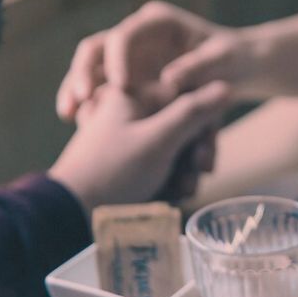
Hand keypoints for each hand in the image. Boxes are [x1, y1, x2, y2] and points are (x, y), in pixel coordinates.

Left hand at [49, 82, 228, 213]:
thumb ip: (193, 112)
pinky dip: (169, 179)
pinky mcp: (127, 159)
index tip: (203, 155)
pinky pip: (160, 163)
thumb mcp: (159, 139)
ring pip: (174, 147)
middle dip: (193, 155)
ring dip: (184, 171)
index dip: (203, 127)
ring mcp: (128, 136)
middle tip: (196, 177)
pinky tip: (169, 195)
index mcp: (133, 93)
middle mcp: (131, 110)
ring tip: (180, 192)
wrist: (71, 211)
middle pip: (183, 125)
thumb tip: (226, 86)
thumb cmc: (114, 171)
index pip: (187, 98)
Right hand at [57, 1, 257, 121]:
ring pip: (92, 70)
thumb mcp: (223, 60)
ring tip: (69, 115)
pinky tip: (79, 124)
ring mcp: (130, 56)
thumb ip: (198, 66)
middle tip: (79, 101)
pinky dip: (89, 105)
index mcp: (158, 22)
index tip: (119, 85)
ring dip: (77, 91)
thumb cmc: (235, 58)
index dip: (118, 59)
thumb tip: (170, 79)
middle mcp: (138, 35)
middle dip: (83, 74)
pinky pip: (100, 90)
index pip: (125, 35)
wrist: (240, 66)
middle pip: (97, 49)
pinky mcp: (129, 78)